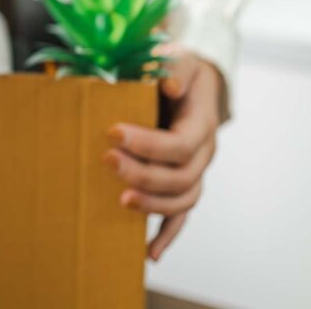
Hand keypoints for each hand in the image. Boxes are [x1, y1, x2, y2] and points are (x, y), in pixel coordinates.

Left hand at [103, 45, 221, 260]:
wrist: (192, 80)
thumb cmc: (180, 68)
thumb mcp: (179, 56)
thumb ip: (173, 65)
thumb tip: (168, 84)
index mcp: (202, 123)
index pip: (180, 144)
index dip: (149, 144)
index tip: (114, 132)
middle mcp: (203, 153)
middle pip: (181, 176)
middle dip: (143, 174)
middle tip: (107, 161)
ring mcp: (195, 171)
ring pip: (183, 200)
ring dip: (153, 205)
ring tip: (122, 201)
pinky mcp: (182, 183)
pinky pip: (181, 216)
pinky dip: (167, 235)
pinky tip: (148, 253)